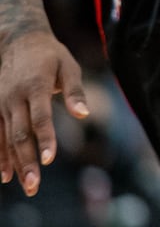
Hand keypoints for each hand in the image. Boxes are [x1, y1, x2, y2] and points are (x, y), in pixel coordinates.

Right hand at [0, 31, 87, 195]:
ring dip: (14, 164)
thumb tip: (84, 114)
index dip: (45, 139)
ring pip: (6, 139)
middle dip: (27, 161)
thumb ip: (75, 91)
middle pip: (20, 134)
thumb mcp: (68, 66)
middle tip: (34, 185)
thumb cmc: (50, 55)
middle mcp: (14, 98)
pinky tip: (4, 176)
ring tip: (25, 186)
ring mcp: (1, 104)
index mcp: (34, 87)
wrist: (18, 40)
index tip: (49, 159)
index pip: (40, 117)